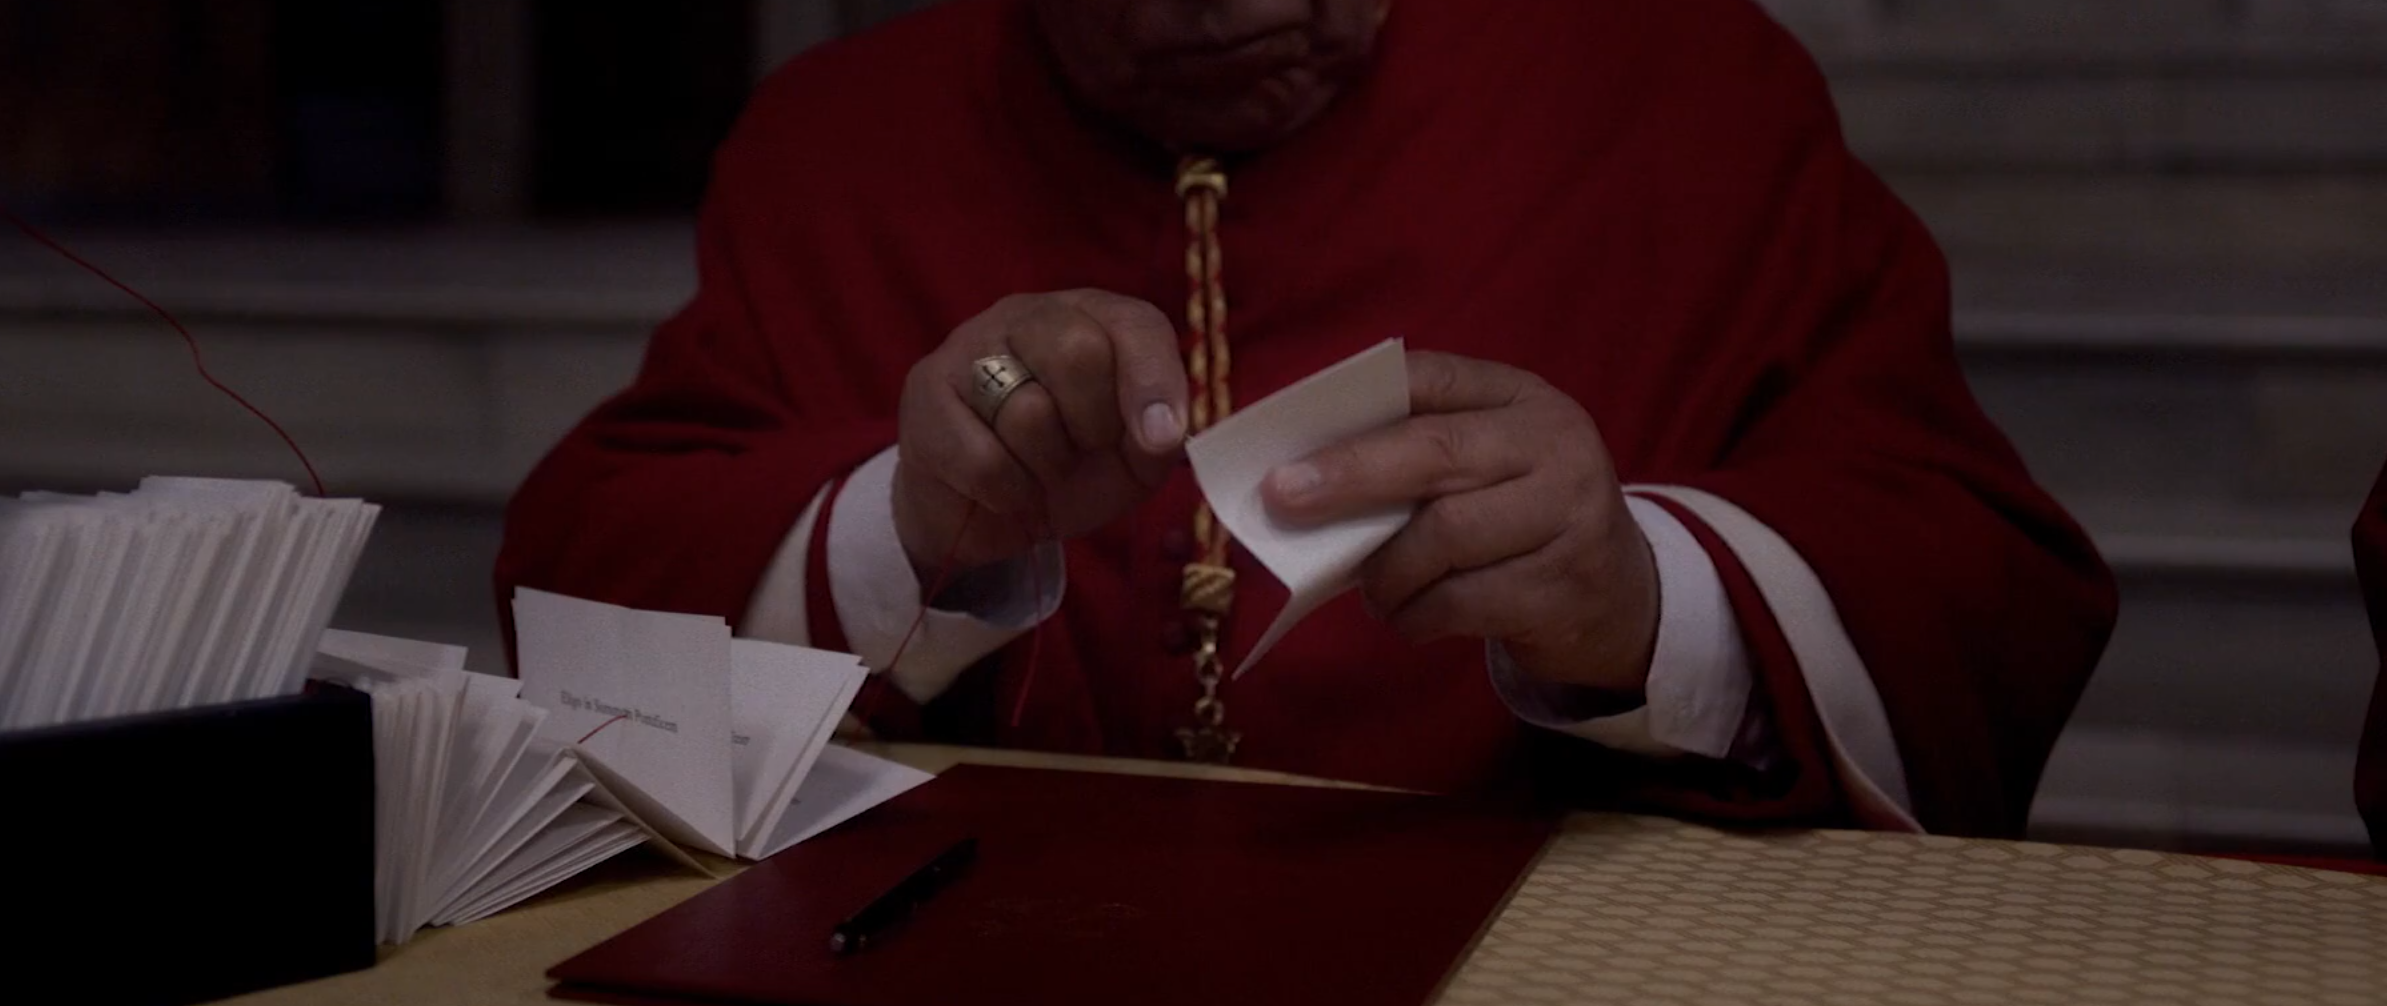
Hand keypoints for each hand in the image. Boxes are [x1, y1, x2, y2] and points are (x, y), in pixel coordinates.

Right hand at [893, 290, 1188, 582]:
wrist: (982, 511)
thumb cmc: (1067, 468)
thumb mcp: (1131, 460)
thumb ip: (1158, 439)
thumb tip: (1161, 431)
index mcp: (1090, 318)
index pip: (1134, 325)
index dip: (1154, 382)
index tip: (1159, 440)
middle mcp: (1027, 316)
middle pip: (1078, 351)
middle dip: (1093, 424)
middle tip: (1083, 451)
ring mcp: (967, 348)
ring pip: (1028, 412)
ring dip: (1047, 467)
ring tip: (1038, 470)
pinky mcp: (924, 393)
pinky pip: (984, 460)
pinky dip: (1008, 494)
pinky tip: (1004, 491)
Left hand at [1260, 352, 1659, 694]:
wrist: (1622, 598)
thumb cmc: (1522, 521)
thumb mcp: (1490, 467)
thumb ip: (1420, 455)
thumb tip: (1305, 481)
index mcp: (1524, 399)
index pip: (1432, 380)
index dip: (1357, 407)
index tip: (1288, 443)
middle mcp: (1556, 446)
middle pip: (1436, 452)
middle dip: (1350, 476)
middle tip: (1284, 502)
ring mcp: (1569, 516)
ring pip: (1444, 536)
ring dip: (1386, 572)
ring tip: (1372, 591)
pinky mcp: (1563, 587)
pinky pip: (1462, 601)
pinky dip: (1416, 615)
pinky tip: (1408, 618)